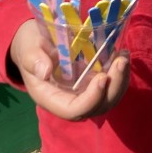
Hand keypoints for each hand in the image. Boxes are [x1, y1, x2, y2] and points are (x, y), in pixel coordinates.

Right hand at [10, 19, 130, 121]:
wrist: (35, 42)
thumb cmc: (29, 45)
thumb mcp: (28, 48)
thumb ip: (33, 60)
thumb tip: (44, 71)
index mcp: (50, 97)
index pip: (74, 110)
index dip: (91, 99)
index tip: (101, 77)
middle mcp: (70, 99)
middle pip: (97, 107)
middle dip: (114, 88)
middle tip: (121, 62)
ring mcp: (84, 91)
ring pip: (108, 98)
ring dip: (121, 80)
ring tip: (124, 56)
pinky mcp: (92, 81)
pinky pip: (111, 85)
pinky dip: (119, 73)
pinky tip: (121, 53)